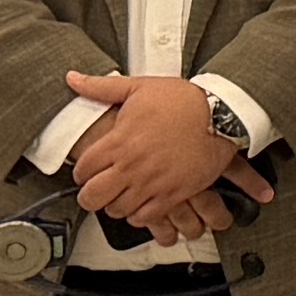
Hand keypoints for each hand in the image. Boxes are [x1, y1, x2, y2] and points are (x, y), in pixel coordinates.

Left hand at [63, 70, 254, 239]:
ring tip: (121, 195)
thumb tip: (73, 78)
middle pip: (93, 197)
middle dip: (91, 195)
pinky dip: (139, 214)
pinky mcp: (173, 193)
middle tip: (98, 189)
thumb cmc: (183, 100)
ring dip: (115, 204)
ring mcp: (153, 182)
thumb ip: (101, 87)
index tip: (88, 171)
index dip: (81, 172)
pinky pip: (145, 217)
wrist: (222, 114)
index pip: (82, 170)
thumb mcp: (139, 87)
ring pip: (117, 210)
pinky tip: (141, 202)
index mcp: (120, 140)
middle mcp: (132, 165)